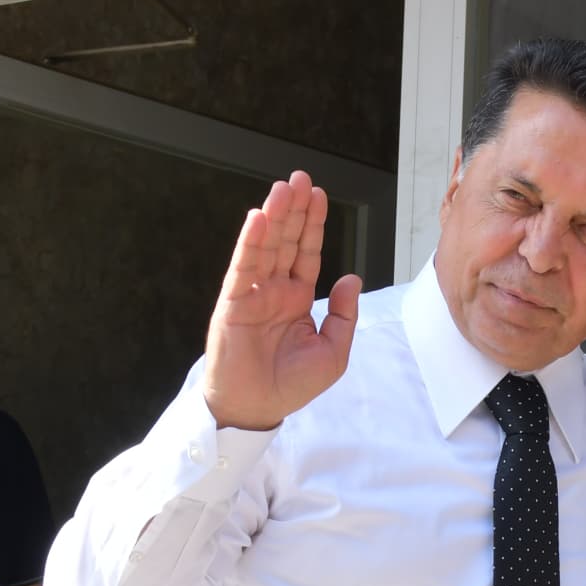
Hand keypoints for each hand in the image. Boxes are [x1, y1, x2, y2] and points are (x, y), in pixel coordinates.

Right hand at [201, 173, 358, 431]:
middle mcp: (274, 290)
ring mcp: (252, 293)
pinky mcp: (233, 303)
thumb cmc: (291, 385)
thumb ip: (344, 315)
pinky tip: (258, 218)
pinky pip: (243, 267)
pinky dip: (250, 242)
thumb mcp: (333, 352)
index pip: (306, 252)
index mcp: (297, 298)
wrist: (257, 407)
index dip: (312, 224)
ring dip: (273, 216)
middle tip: (300, 178)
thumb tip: (352, 278)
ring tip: (282, 188)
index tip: (318, 195)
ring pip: (265, 247)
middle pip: (286, 241)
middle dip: (294, 210)